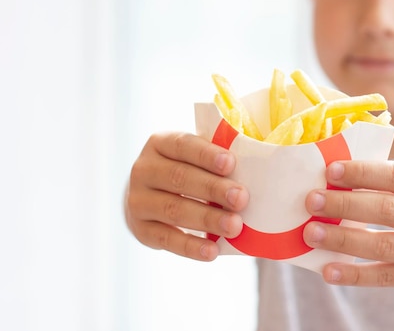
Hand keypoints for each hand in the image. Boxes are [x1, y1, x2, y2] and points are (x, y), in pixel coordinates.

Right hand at [125, 132, 248, 260]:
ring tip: (234, 226)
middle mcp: (143, 170)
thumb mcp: (195, 158)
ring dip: (206, 219)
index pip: (182, 145)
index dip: (206, 155)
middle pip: (179, 177)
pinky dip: (191, 246)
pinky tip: (212, 251)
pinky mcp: (140, 229)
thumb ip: (216, 161)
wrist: (150, 197)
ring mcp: (137, 201)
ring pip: (173, 209)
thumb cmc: (187, 172)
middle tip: (241, 198)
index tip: (230, 164)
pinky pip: (166, 239)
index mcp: (159, 143)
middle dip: (212, 189)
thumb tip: (254, 173)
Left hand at [302, 160, 393, 288]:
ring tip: (311, 232)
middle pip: (388, 210)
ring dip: (343, 239)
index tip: (331, 171)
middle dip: (345, 204)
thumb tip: (339, 178)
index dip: (364, 173)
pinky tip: (328, 270)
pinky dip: (355, 275)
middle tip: (312, 200)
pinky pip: (387, 277)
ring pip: (384, 245)